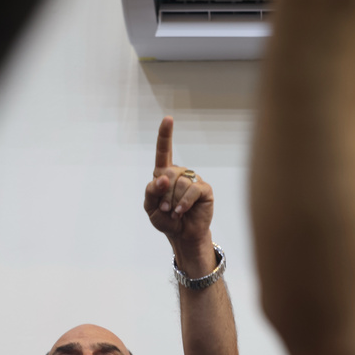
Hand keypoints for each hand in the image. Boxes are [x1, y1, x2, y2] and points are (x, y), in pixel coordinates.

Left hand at [143, 117, 214, 248]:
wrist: (182, 235)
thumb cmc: (165, 219)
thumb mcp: (150, 206)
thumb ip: (151, 191)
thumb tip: (163, 178)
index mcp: (164, 173)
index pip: (164, 151)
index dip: (165, 134)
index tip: (168, 119)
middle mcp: (180, 173)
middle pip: (168, 174)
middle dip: (163, 194)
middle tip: (165, 208)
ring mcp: (193, 180)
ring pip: (179, 184)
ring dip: (173, 202)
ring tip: (174, 212)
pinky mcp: (204, 189)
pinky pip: (192, 190)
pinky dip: (184, 203)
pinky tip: (182, 211)